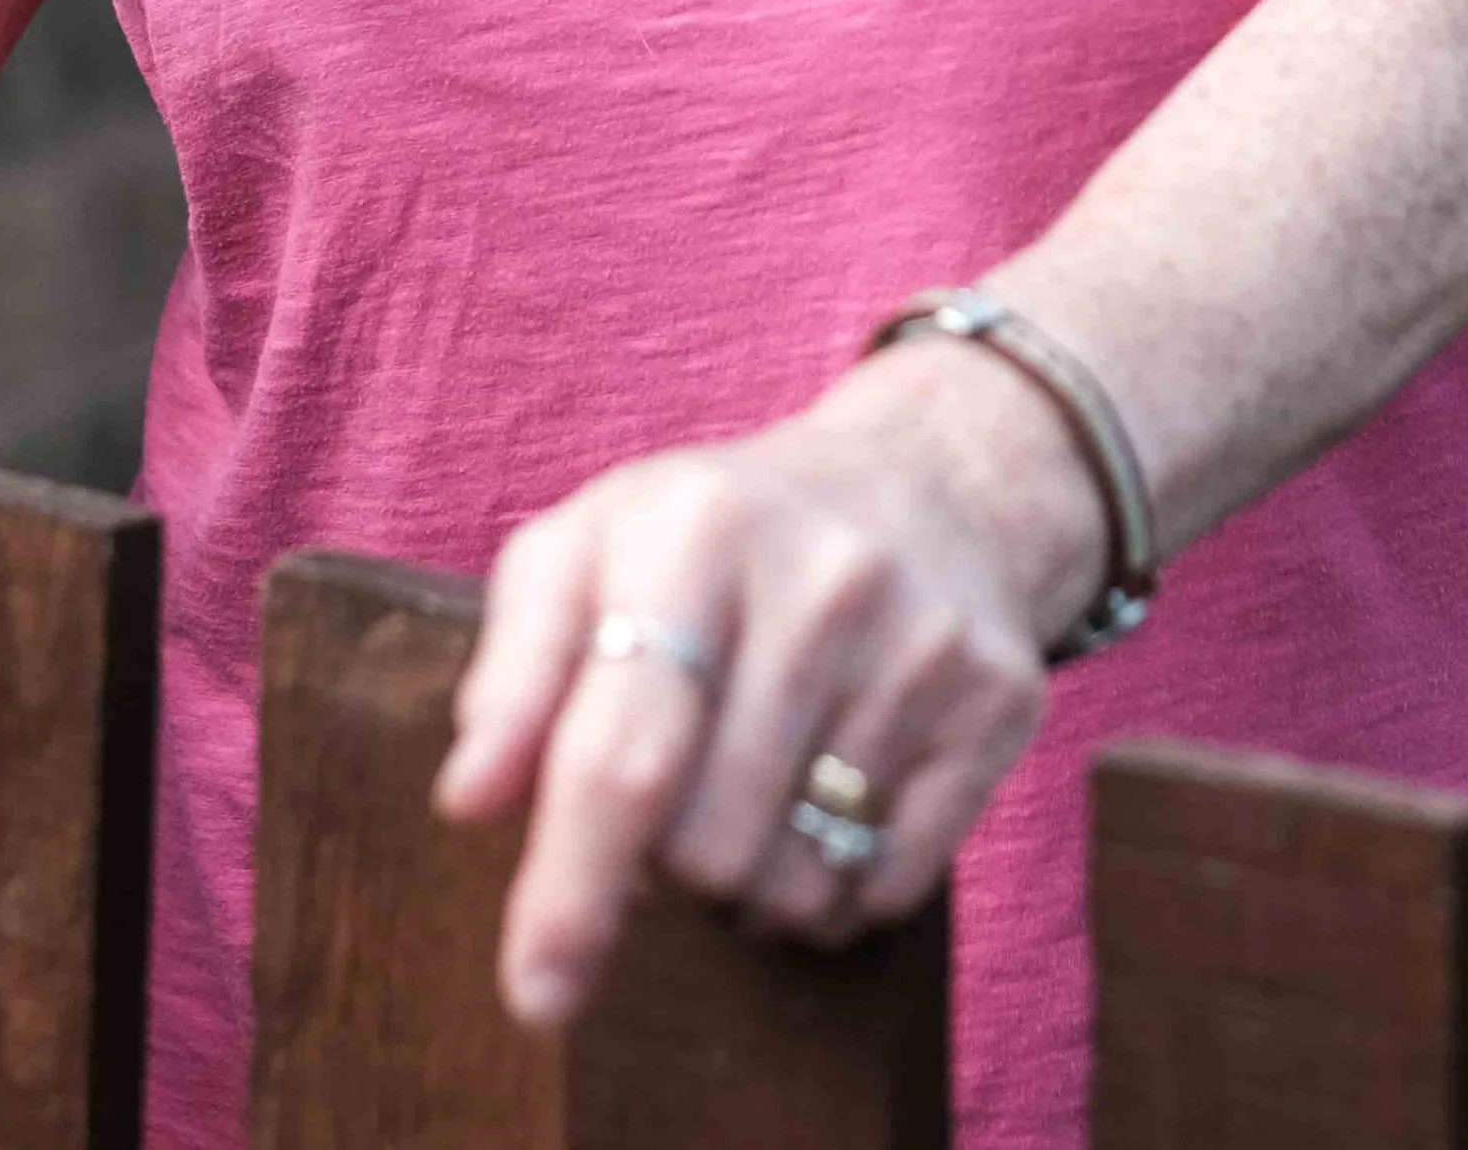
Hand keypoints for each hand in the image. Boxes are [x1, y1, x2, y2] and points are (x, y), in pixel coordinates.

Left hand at [432, 348, 1102, 1021]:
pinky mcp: (996, 699)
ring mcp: (922, 639)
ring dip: (751, 877)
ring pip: (795, 881)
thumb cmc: (721, 536)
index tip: (541, 987)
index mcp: (695, 525)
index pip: (624, 752)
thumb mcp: (595, 546)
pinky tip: (832, 797)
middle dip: (669, 854)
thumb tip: (470, 796)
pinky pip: (888, 884)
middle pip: (706, 846)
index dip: (572, 888)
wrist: (928, 480)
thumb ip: (516, 667)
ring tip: (758, 783)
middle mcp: (822, 575)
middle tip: (686, 779)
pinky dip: (839, 883)